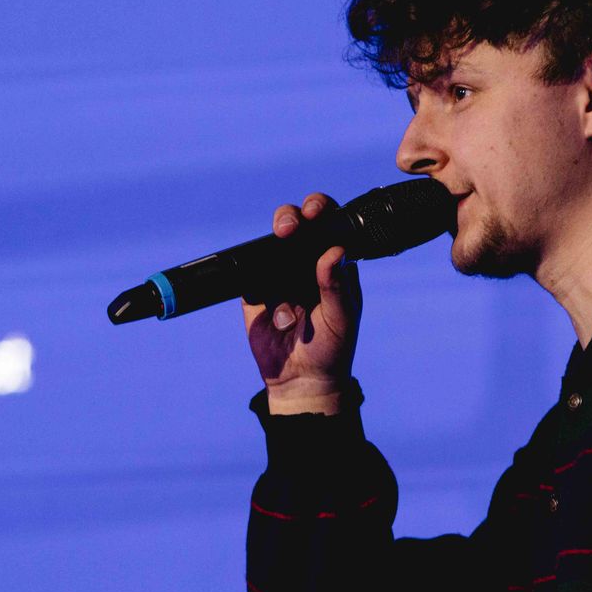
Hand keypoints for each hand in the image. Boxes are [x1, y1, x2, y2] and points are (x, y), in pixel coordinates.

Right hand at [241, 192, 360, 411]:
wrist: (301, 381)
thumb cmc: (331, 349)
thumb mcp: (341, 318)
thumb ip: (336, 286)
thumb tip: (334, 252)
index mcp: (333, 263)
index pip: (327, 225)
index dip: (319, 209)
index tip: (313, 210)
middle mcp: (304, 264)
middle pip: (293, 226)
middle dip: (288, 220)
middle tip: (287, 228)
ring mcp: (278, 277)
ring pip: (268, 250)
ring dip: (273, 262)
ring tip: (287, 310)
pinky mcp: (255, 294)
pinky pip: (250, 279)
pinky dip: (262, 295)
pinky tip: (279, 321)